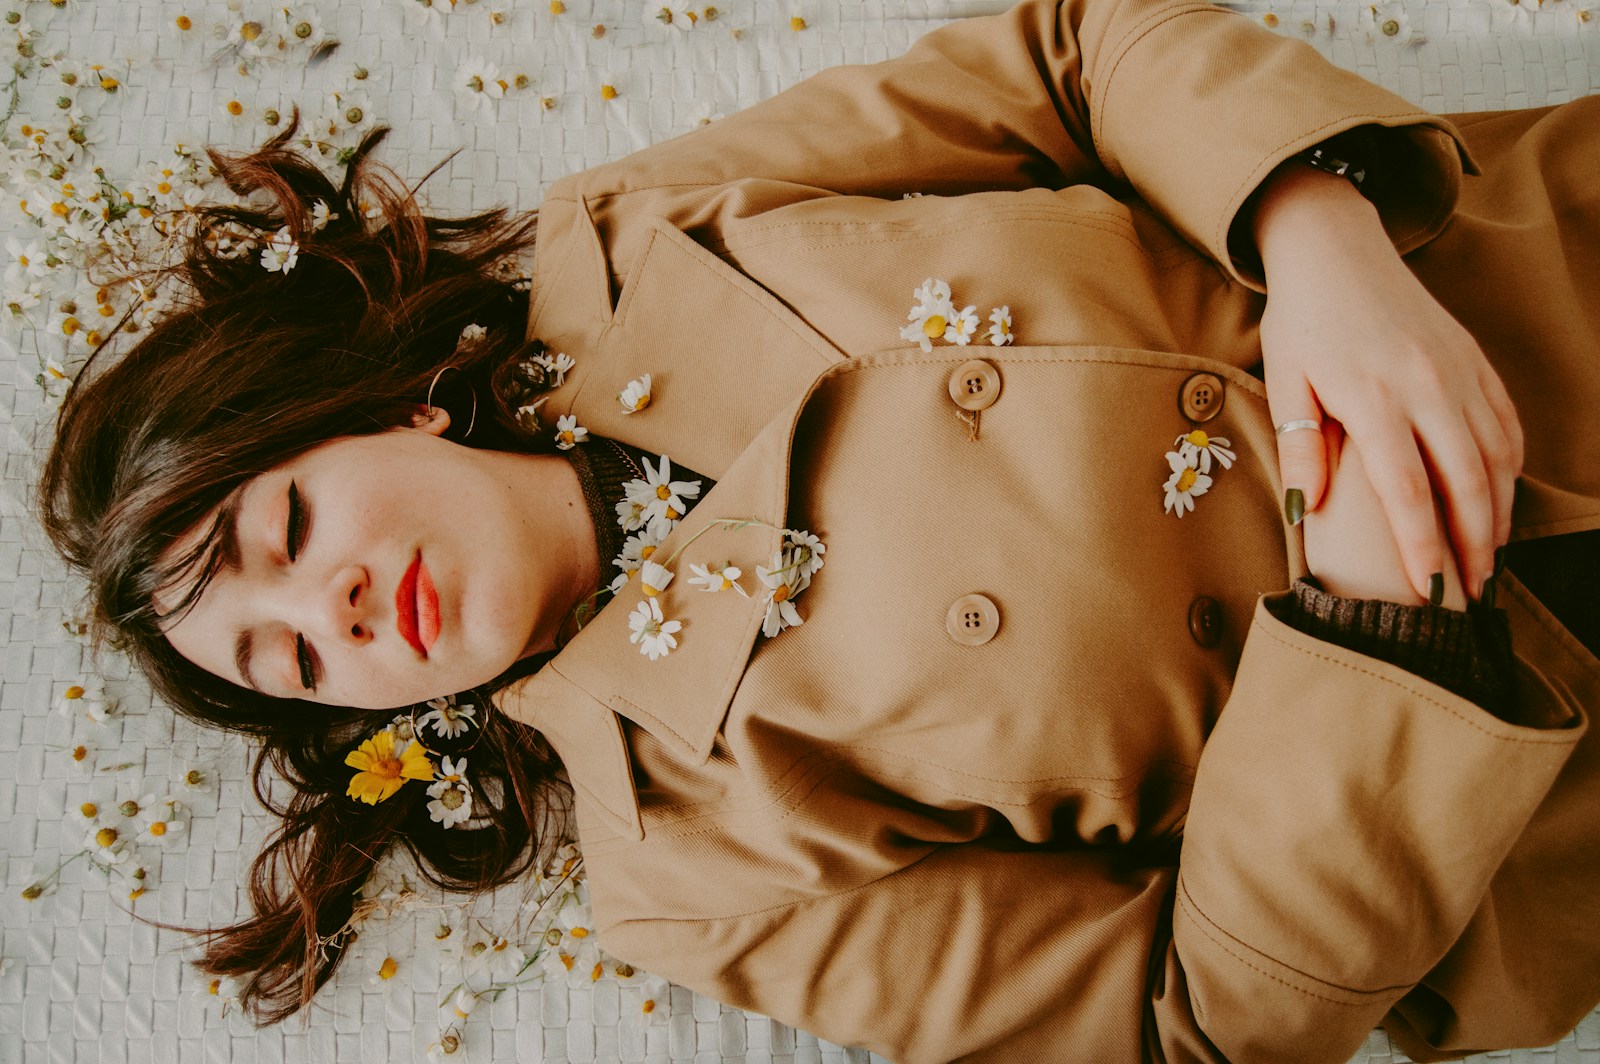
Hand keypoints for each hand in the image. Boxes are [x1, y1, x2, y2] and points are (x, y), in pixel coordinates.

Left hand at [1250, 163, 1522, 603]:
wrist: (1336, 250)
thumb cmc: (1302, 323)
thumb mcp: (1284, 380)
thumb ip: (1299, 444)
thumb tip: (1307, 508)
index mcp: (1373, 396)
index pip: (1407, 489)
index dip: (1423, 545)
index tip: (1430, 589)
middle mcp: (1426, 385)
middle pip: (1467, 480)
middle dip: (1475, 543)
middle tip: (1471, 593)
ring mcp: (1458, 371)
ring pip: (1496, 455)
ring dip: (1499, 512)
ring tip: (1490, 560)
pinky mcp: (1474, 360)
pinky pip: (1505, 422)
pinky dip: (1509, 467)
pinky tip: (1501, 500)